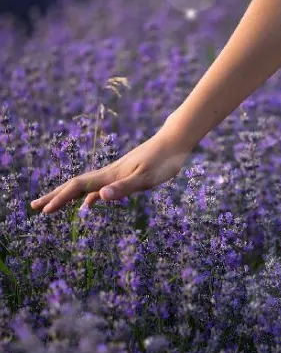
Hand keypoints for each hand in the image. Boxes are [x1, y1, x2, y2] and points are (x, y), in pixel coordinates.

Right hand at [30, 124, 191, 214]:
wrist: (175, 140)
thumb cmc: (164, 160)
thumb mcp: (146, 178)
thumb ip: (123, 188)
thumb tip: (99, 198)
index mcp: (110, 175)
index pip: (77, 188)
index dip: (59, 199)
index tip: (44, 212)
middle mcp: (108, 173)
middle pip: (75, 186)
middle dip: (54, 197)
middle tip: (34, 207)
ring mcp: (115, 173)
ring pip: (85, 187)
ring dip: (67, 197)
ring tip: (53, 207)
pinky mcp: (124, 174)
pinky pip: (99, 188)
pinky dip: (88, 197)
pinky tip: (89, 204)